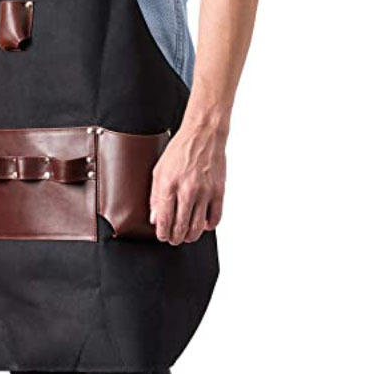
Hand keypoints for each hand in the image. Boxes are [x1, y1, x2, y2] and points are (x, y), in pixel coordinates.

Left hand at [149, 124, 225, 244]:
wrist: (203, 134)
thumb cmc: (180, 150)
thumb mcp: (159, 170)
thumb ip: (155, 196)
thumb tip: (155, 219)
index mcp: (169, 184)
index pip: (164, 219)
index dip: (162, 233)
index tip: (162, 236)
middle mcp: (187, 190)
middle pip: (181, 227)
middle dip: (175, 238)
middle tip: (173, 239)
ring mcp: (204, 192)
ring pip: (198, 227)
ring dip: (191, 236)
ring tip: (186, 235)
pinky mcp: (219, 191)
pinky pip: (215, 218)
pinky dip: (209, 226)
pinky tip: (203, 224)